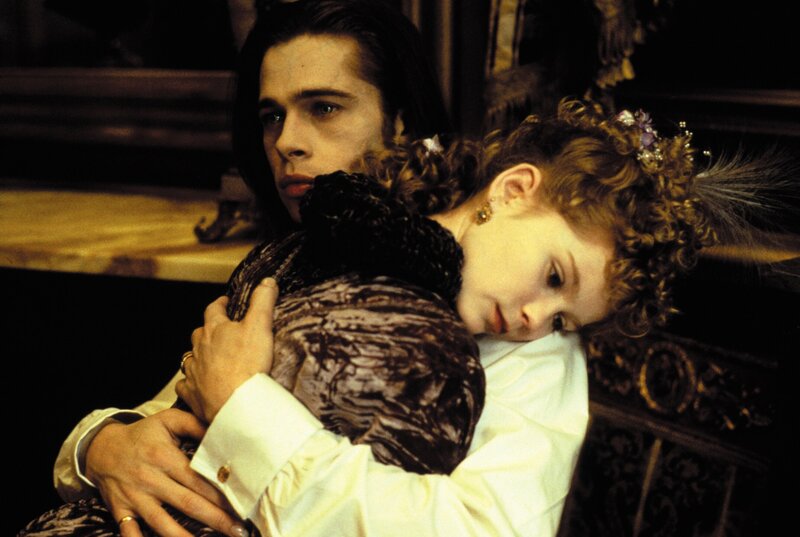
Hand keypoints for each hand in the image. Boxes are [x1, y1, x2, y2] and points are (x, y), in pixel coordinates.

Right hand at [85, 408, 246, 536]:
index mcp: (164, 457)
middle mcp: (150, 479)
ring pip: (163, 523)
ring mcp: (135, 498)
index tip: (242, 504)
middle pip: (188, 503)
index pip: (198, 479)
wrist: (100, 447)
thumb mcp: (168, 420)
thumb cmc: (142, 434)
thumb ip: (196, 425)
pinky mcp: (121, 511)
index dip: (221, 493)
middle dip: (215, 518)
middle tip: (238, 530)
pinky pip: (131, 533)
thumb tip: (223, 432)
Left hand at [177, 278, 277, 422]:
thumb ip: (263, 301)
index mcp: (215, 330)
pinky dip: (189, 384)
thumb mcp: (261, 326)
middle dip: (207, 330)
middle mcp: (199, 349)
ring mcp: (193, 372)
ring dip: (196, 356)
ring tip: (206, 358)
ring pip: (189, 359)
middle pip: (198, 334)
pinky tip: (194, 385)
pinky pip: (184, 386)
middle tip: (217, 330)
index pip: (213, 310)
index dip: (219, 304)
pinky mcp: (192, 394)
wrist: (236, 402)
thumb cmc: (248, 364)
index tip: (224, 302)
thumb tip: (267, 281)